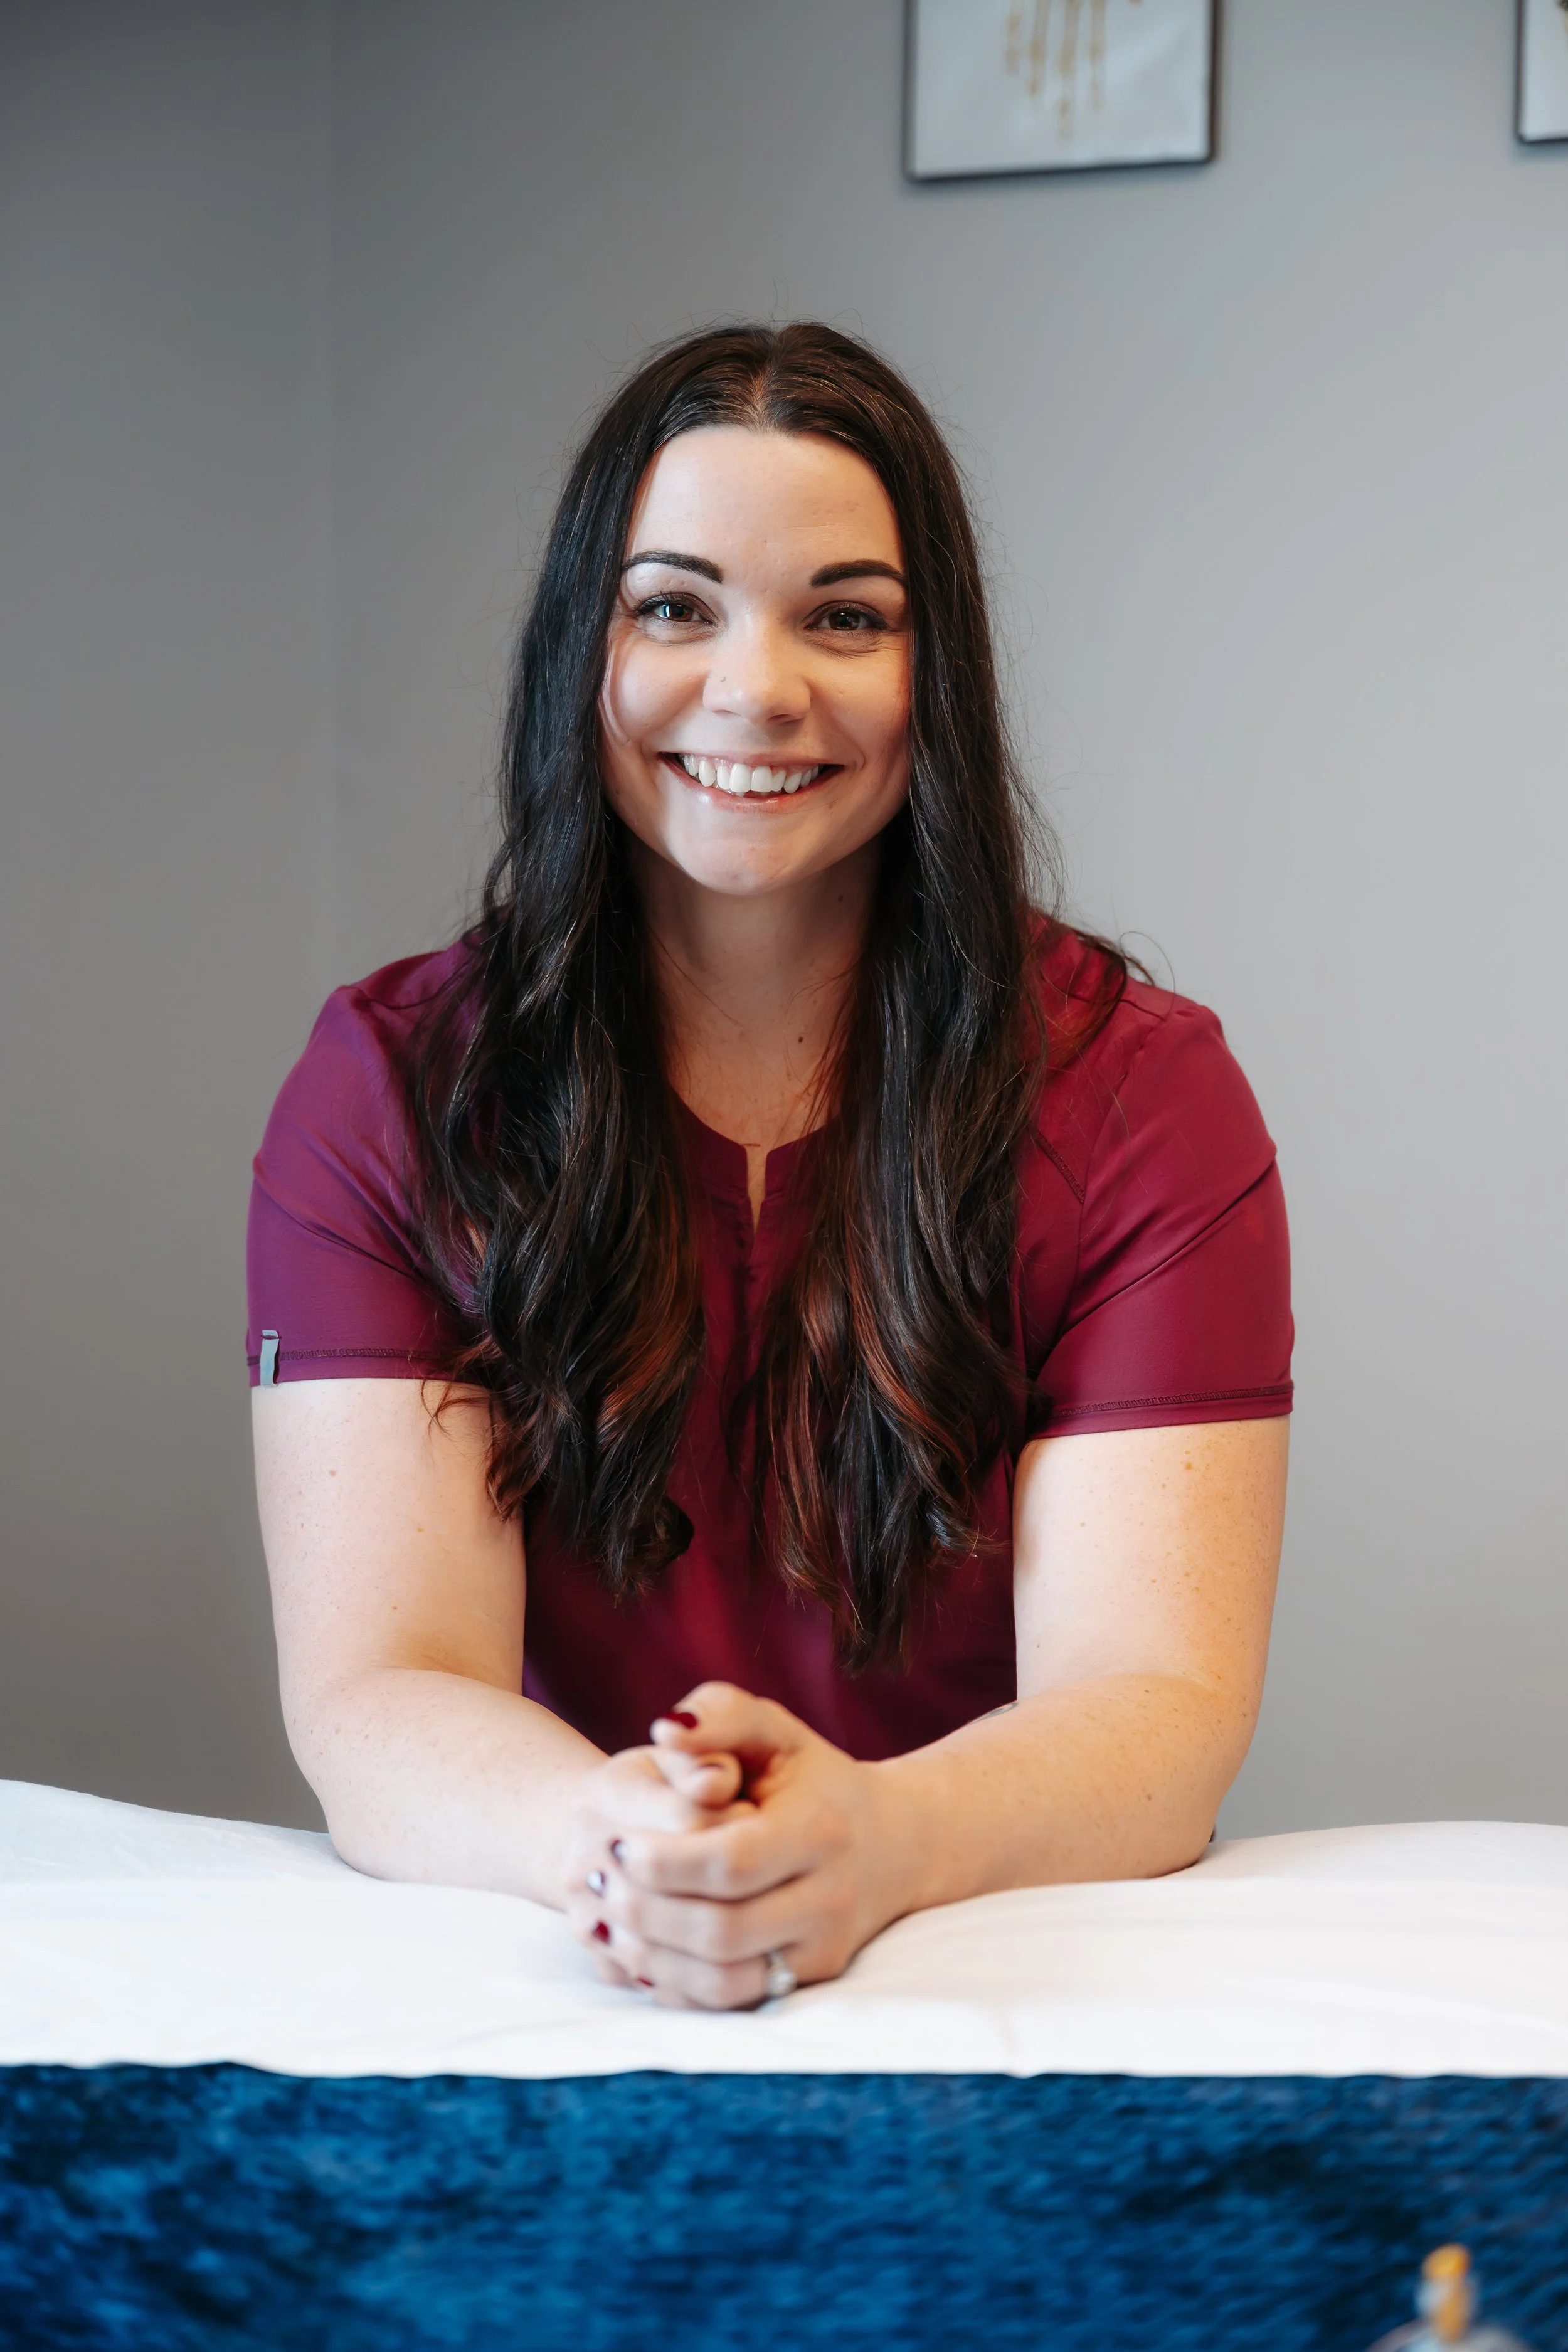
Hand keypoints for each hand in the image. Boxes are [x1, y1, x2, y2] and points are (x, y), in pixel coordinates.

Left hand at [572, 1682, 916, 2010]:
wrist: (893, 1842)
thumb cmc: (813, 1778)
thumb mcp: (774, 1731)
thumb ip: (721, 1715)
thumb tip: (666, 1730)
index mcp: (822, 1830)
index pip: (730, 1862)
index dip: (664, 1862)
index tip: (618, 1844)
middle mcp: (831, 1897)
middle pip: (722, 1930)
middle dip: (648, 1913)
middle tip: (601, 1885)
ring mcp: (824, 1947)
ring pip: (725, 1979)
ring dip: (655, 1957)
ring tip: (611, 1920)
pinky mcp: (811, 1979)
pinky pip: (734, 2002)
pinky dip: (677, 1987)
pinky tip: (643, 1951)